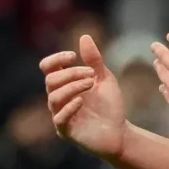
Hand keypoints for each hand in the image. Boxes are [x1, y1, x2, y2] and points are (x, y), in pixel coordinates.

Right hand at [40, 35, 125, 160]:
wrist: (120, 131)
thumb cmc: (109, 105)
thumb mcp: (104, 78)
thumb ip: (94, 60)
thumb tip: (84, 36)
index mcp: (65, 84)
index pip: (48, 67)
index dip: (56, 59)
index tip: (74, 56)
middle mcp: (59, 98)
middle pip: (50, 80)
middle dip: (71, 73)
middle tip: (91, 75)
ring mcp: (60, 115)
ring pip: (53, 97)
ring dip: (72, 87)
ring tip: (91, 84)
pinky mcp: (66, 131)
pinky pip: (59, 118)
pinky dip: (69, 107)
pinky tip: (82, 101)